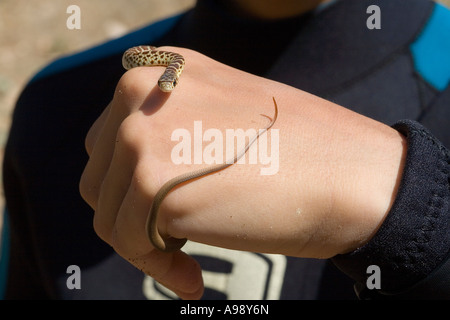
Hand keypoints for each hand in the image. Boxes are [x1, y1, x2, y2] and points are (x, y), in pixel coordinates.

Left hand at [79, 47, 405, 298]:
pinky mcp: (152, 185)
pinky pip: (127, 243)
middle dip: (132, 213)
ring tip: (188, 254)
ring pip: (107, 212)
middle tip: (175, 236)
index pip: (109, 141)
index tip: (157, 213)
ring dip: (143, 242)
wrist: (347, 173)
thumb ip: (172, 126)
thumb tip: (135, 168)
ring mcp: (142, 136)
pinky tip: (192, 276)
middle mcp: (140, 94)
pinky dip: (155, 267)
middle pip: (101, 177)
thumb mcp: (220, 112)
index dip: (130, 184)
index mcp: (157, 72)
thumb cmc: (298, 149)